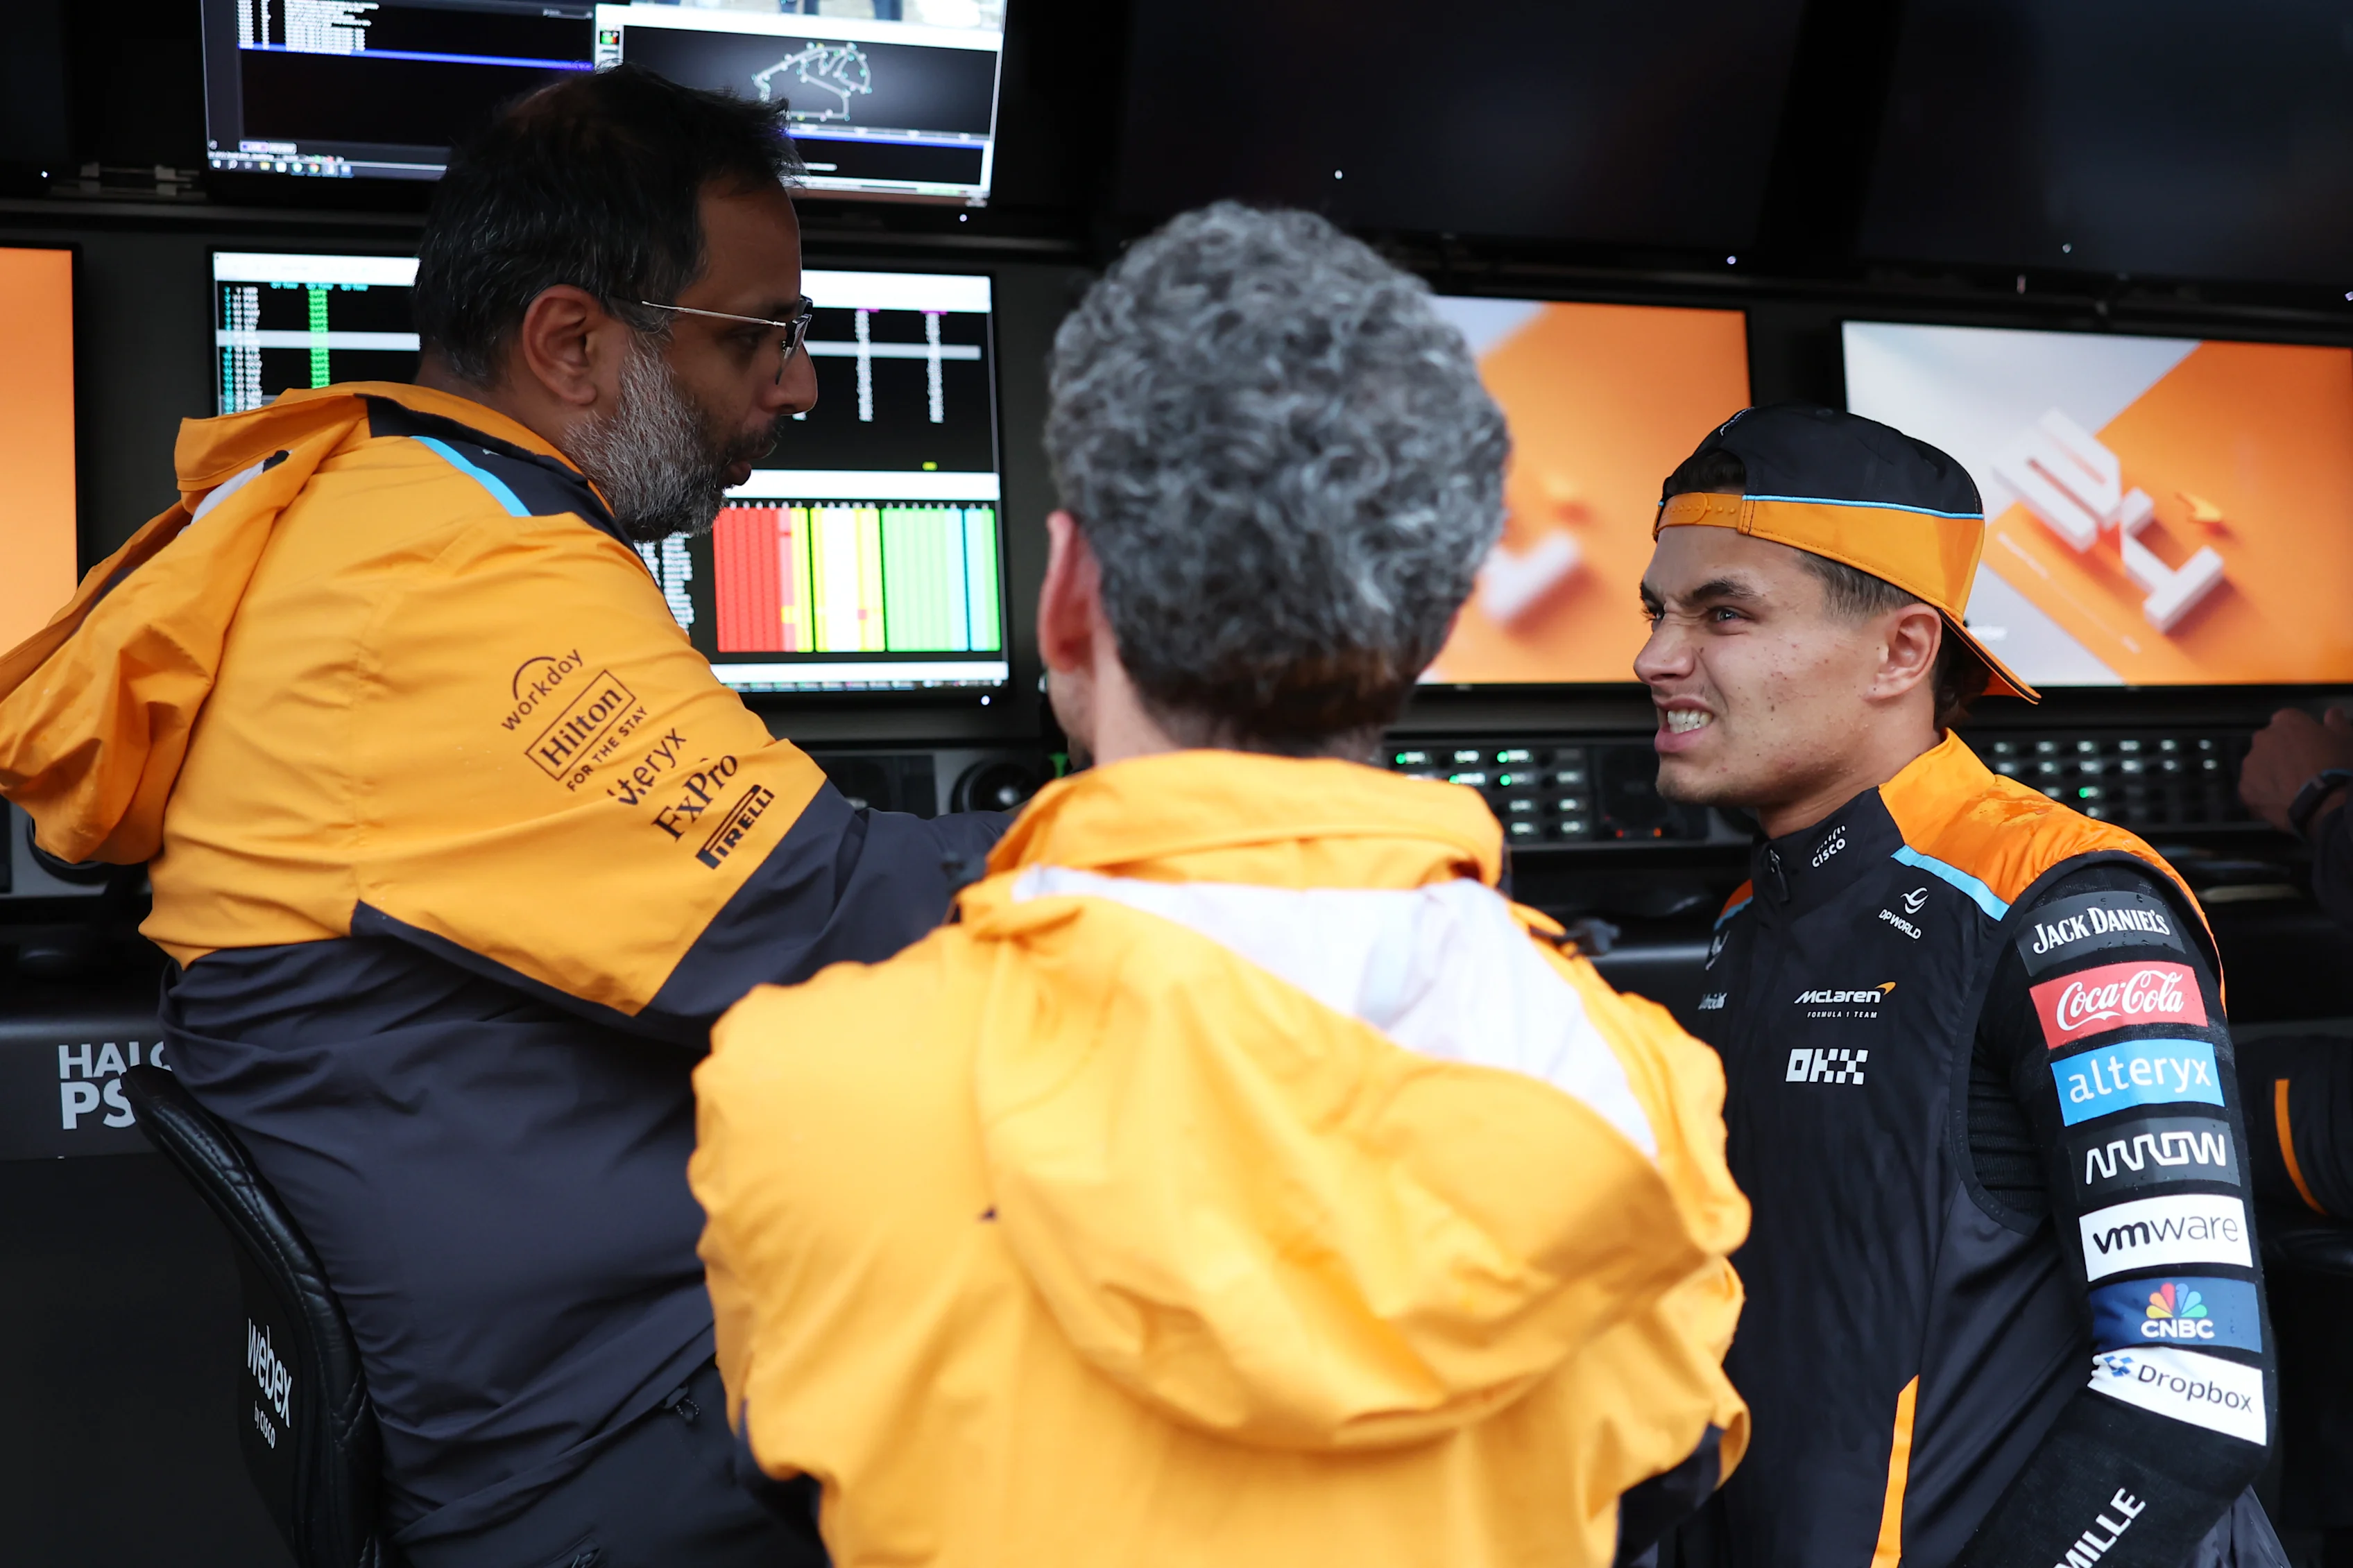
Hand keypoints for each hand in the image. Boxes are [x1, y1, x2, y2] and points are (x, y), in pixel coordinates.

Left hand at [2237, 707, 2352, 832]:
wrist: (2323, 801)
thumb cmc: (2336, 765)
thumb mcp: (2345, 739)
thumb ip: (2336, 722)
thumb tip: (2333, 712)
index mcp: (2285, 721)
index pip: (2287, 721)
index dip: (2299, 734)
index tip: (2309, 746)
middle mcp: (2262, 738)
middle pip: (2269, 742)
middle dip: (2281, 752)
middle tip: (2300, 768)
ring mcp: (2250, 763)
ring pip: (2258, 765)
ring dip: (2270, 772)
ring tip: (2290, 787)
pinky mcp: (2244, 788)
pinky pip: (2252, 788)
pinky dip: (2262, 793)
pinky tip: (2279, 800)